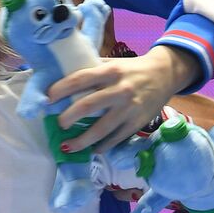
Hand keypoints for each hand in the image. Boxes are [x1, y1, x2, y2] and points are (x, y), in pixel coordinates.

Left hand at [49, 45, 201, 151]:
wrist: (166, 74)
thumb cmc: (133, 69)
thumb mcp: (113, 63)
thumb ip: (93, 70)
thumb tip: (63, 77)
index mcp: (110, 71)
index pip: (80, 79)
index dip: (60, 89)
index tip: (47, 99)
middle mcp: (119, 90)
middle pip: (87, 105)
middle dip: (68, 118)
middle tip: (59, 125)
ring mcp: (129, 108)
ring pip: (101, 128)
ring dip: (82, 140)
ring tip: (67, 147)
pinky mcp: (138, 122)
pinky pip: (117, 138)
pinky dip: (103, 146)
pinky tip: (93, 149)